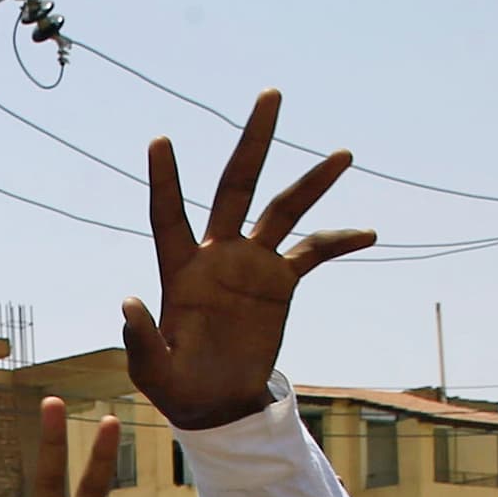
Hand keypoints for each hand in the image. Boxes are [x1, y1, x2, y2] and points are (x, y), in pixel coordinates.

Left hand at [118, 90, 371, 430]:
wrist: (216, 402)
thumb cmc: (177, 387)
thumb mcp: (153, 372)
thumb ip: (140, 340)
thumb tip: (128, 303)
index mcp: (180, 272)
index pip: (168, 216)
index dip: (165, 181)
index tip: (160, 140)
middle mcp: (217, 255)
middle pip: (235, 186)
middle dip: (252, 141)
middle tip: (271, 94)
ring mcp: (251, 264)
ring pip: (283, 209)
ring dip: (312, 182)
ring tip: (343, 155)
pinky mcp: (279, 283)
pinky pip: (313, 252)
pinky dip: (339, 241)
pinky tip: (369, 233)